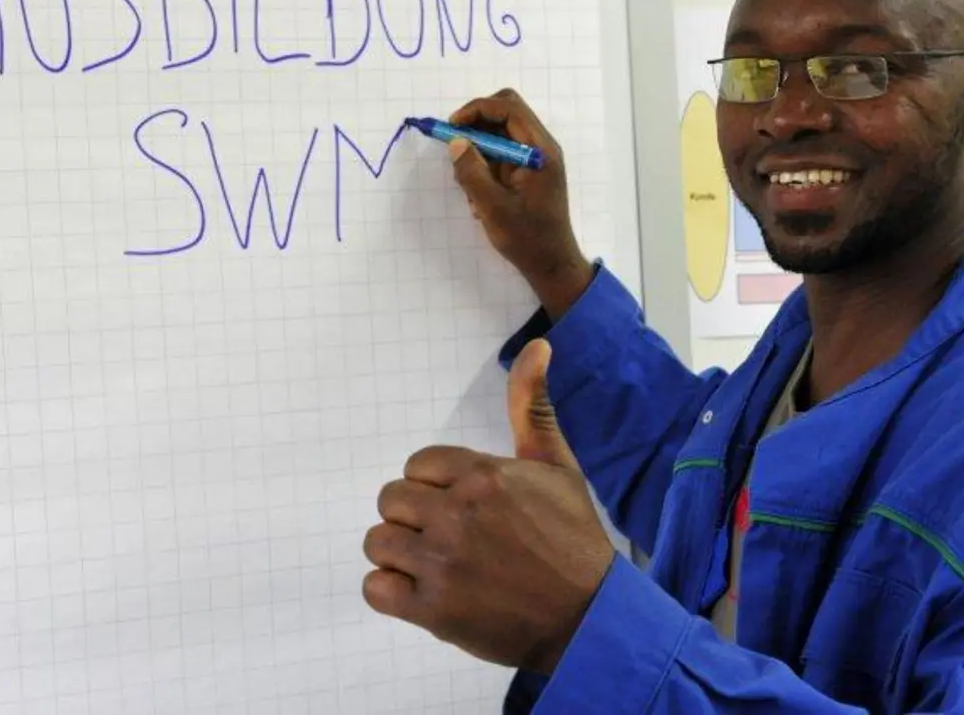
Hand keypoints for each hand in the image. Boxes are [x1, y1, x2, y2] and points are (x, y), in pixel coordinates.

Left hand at [362, 340, 612, 672]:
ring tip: (436, 566)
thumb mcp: (558, 465)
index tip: (463, 507)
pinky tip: (424, 593)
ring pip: (377, 542)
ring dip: (400, 556)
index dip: (435, 486)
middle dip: (413, 518)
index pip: (417, 465)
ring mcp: (442, 563)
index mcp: (483, 476)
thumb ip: (531, 406)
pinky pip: (375, 588)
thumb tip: (538, 345)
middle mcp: (458, 514)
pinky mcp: (432, 610)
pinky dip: (392, 593)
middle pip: (390, 500)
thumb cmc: (573, 540)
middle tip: (448, 539)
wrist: (588, 618)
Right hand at [448, 89, 593, 318]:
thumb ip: (472, 172)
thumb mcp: (493, 207)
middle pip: (505, 114)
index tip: (452, 127)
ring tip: (470, 188)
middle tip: (455, 147)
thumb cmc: (527, 238)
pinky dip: (485, 169)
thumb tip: (456, 142)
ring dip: (478, 153)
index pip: (509, 108)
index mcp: (540, 151)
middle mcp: (541, 148)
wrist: (551, 264)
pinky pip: (501, 157)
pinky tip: (480, 199)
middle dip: (476, 126)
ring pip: (500, 136)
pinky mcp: (528, 172)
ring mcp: (535, 159)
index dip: (477, 109)